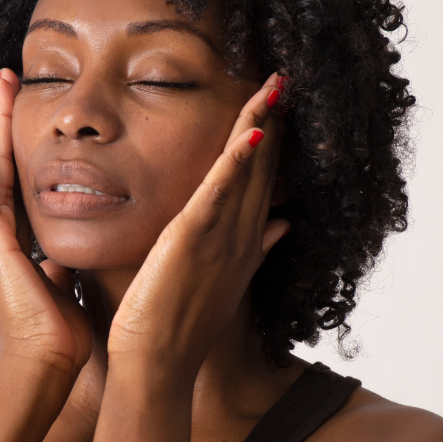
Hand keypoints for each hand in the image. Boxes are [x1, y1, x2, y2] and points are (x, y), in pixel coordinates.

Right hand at [0, 69, 92, 383]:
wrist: (47, 364)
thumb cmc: (60, 332)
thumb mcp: (67, 278)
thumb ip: (65, 255)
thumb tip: (78, 240)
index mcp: (16, 242)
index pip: (20, 179)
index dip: (24, 141)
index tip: (32, 105)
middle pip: (3, 163)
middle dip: (8, 119)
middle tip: (10, 77)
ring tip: (0, 86)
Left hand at [107, 73, 288, 375]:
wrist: (158, 364)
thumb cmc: (181, 326)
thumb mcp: (226, 281)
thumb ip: (255, 249)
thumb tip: (283, 225)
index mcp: (243, 242)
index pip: (263, 180)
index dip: (274, 140)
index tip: (280, 103)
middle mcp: (240, 236)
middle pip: (262, 168)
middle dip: (274, 121)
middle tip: (284, 78)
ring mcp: (220, 238)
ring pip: (246, 172)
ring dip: (260, 126)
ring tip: (273, 86)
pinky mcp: (192, 241)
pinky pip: (217, 194)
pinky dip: (235, 163)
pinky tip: (248, 133)